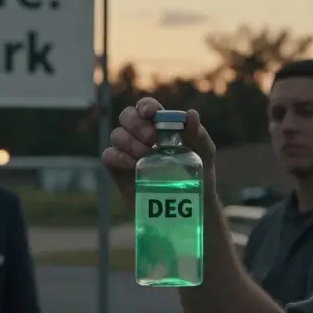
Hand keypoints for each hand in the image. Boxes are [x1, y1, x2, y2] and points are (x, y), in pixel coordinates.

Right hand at [101, 97, 217, 205]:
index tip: (151, 114)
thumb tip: (191, 114)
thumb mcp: (204, 153)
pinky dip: (119, 156)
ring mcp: (128, 152)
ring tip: (146, 155)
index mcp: (160, 125)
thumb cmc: (199, 175)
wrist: (191, 207)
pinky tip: (134, 165)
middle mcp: (141, 135)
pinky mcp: (119, 170)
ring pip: (116, 134)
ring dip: (130, 141)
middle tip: (152, 139)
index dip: (145, 106)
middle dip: (137, 124)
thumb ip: (198, 134)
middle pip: (126, 115)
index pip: (146, 106)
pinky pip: (108, 156)